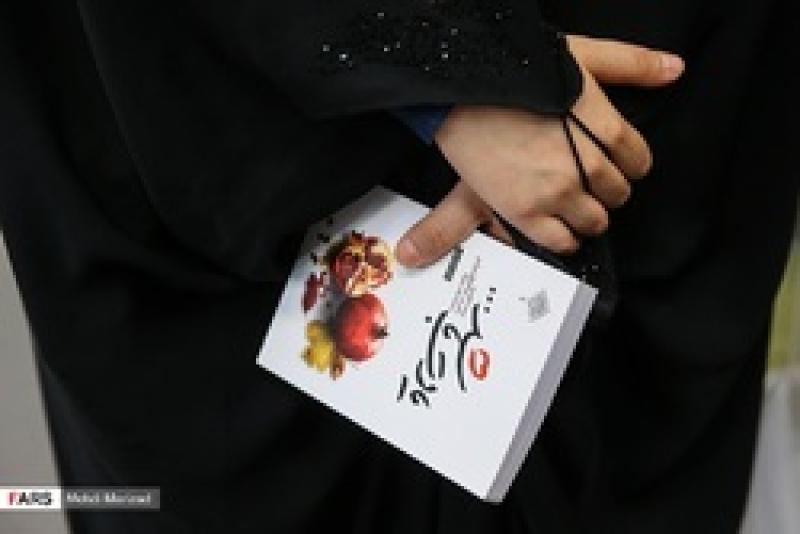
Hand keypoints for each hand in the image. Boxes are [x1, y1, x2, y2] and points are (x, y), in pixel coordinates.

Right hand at [395, 36, 684, 266]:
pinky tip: (554, 223)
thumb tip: (673, 69)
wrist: (461, 91)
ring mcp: (556, 192)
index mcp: (605, 128)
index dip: (625, 163)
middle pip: (617, 194)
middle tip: (582, 179)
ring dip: (585, 214)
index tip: (610, 162)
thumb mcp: (580, 55)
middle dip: (603, 189)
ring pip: (593, 222)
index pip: (639, 162)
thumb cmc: (517, 70)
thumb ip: (630, 63)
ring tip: (566, 202)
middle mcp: (587, 165)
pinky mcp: (524, 212)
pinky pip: (561, 242)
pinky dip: (563, 238)